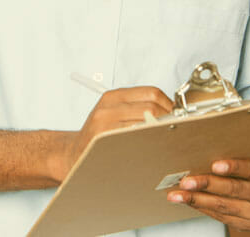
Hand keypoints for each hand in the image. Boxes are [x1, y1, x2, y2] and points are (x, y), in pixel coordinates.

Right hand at [50, 86, 174, 181]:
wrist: (72, 155)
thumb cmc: (97, 137)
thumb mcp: (112, 114)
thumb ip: (136, 108)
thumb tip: (171, 111)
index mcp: (113, 96)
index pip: (151, 93)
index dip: (169, 104)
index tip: (177, 116)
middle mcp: (108, 107)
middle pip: (152, 107)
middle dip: (169, 119)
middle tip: (176, 130)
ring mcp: (105, 124)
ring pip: (146, 123)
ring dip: (161, 132)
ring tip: (166, 139)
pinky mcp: (105, 140)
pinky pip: (136, 139)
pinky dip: (149, 143)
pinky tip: (152, 148)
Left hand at [168, 158, 249, 230]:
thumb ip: (240, 156)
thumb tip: (205, 152)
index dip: (235, 167)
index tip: (215, 164)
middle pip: (235, 191)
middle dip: (207, 185)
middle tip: (186, 182)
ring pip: (224, 207)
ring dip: (197, 200)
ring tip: (178, 195)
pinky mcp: (248, 225)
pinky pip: (221, 216)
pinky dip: (202, 207)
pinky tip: (188, 201)